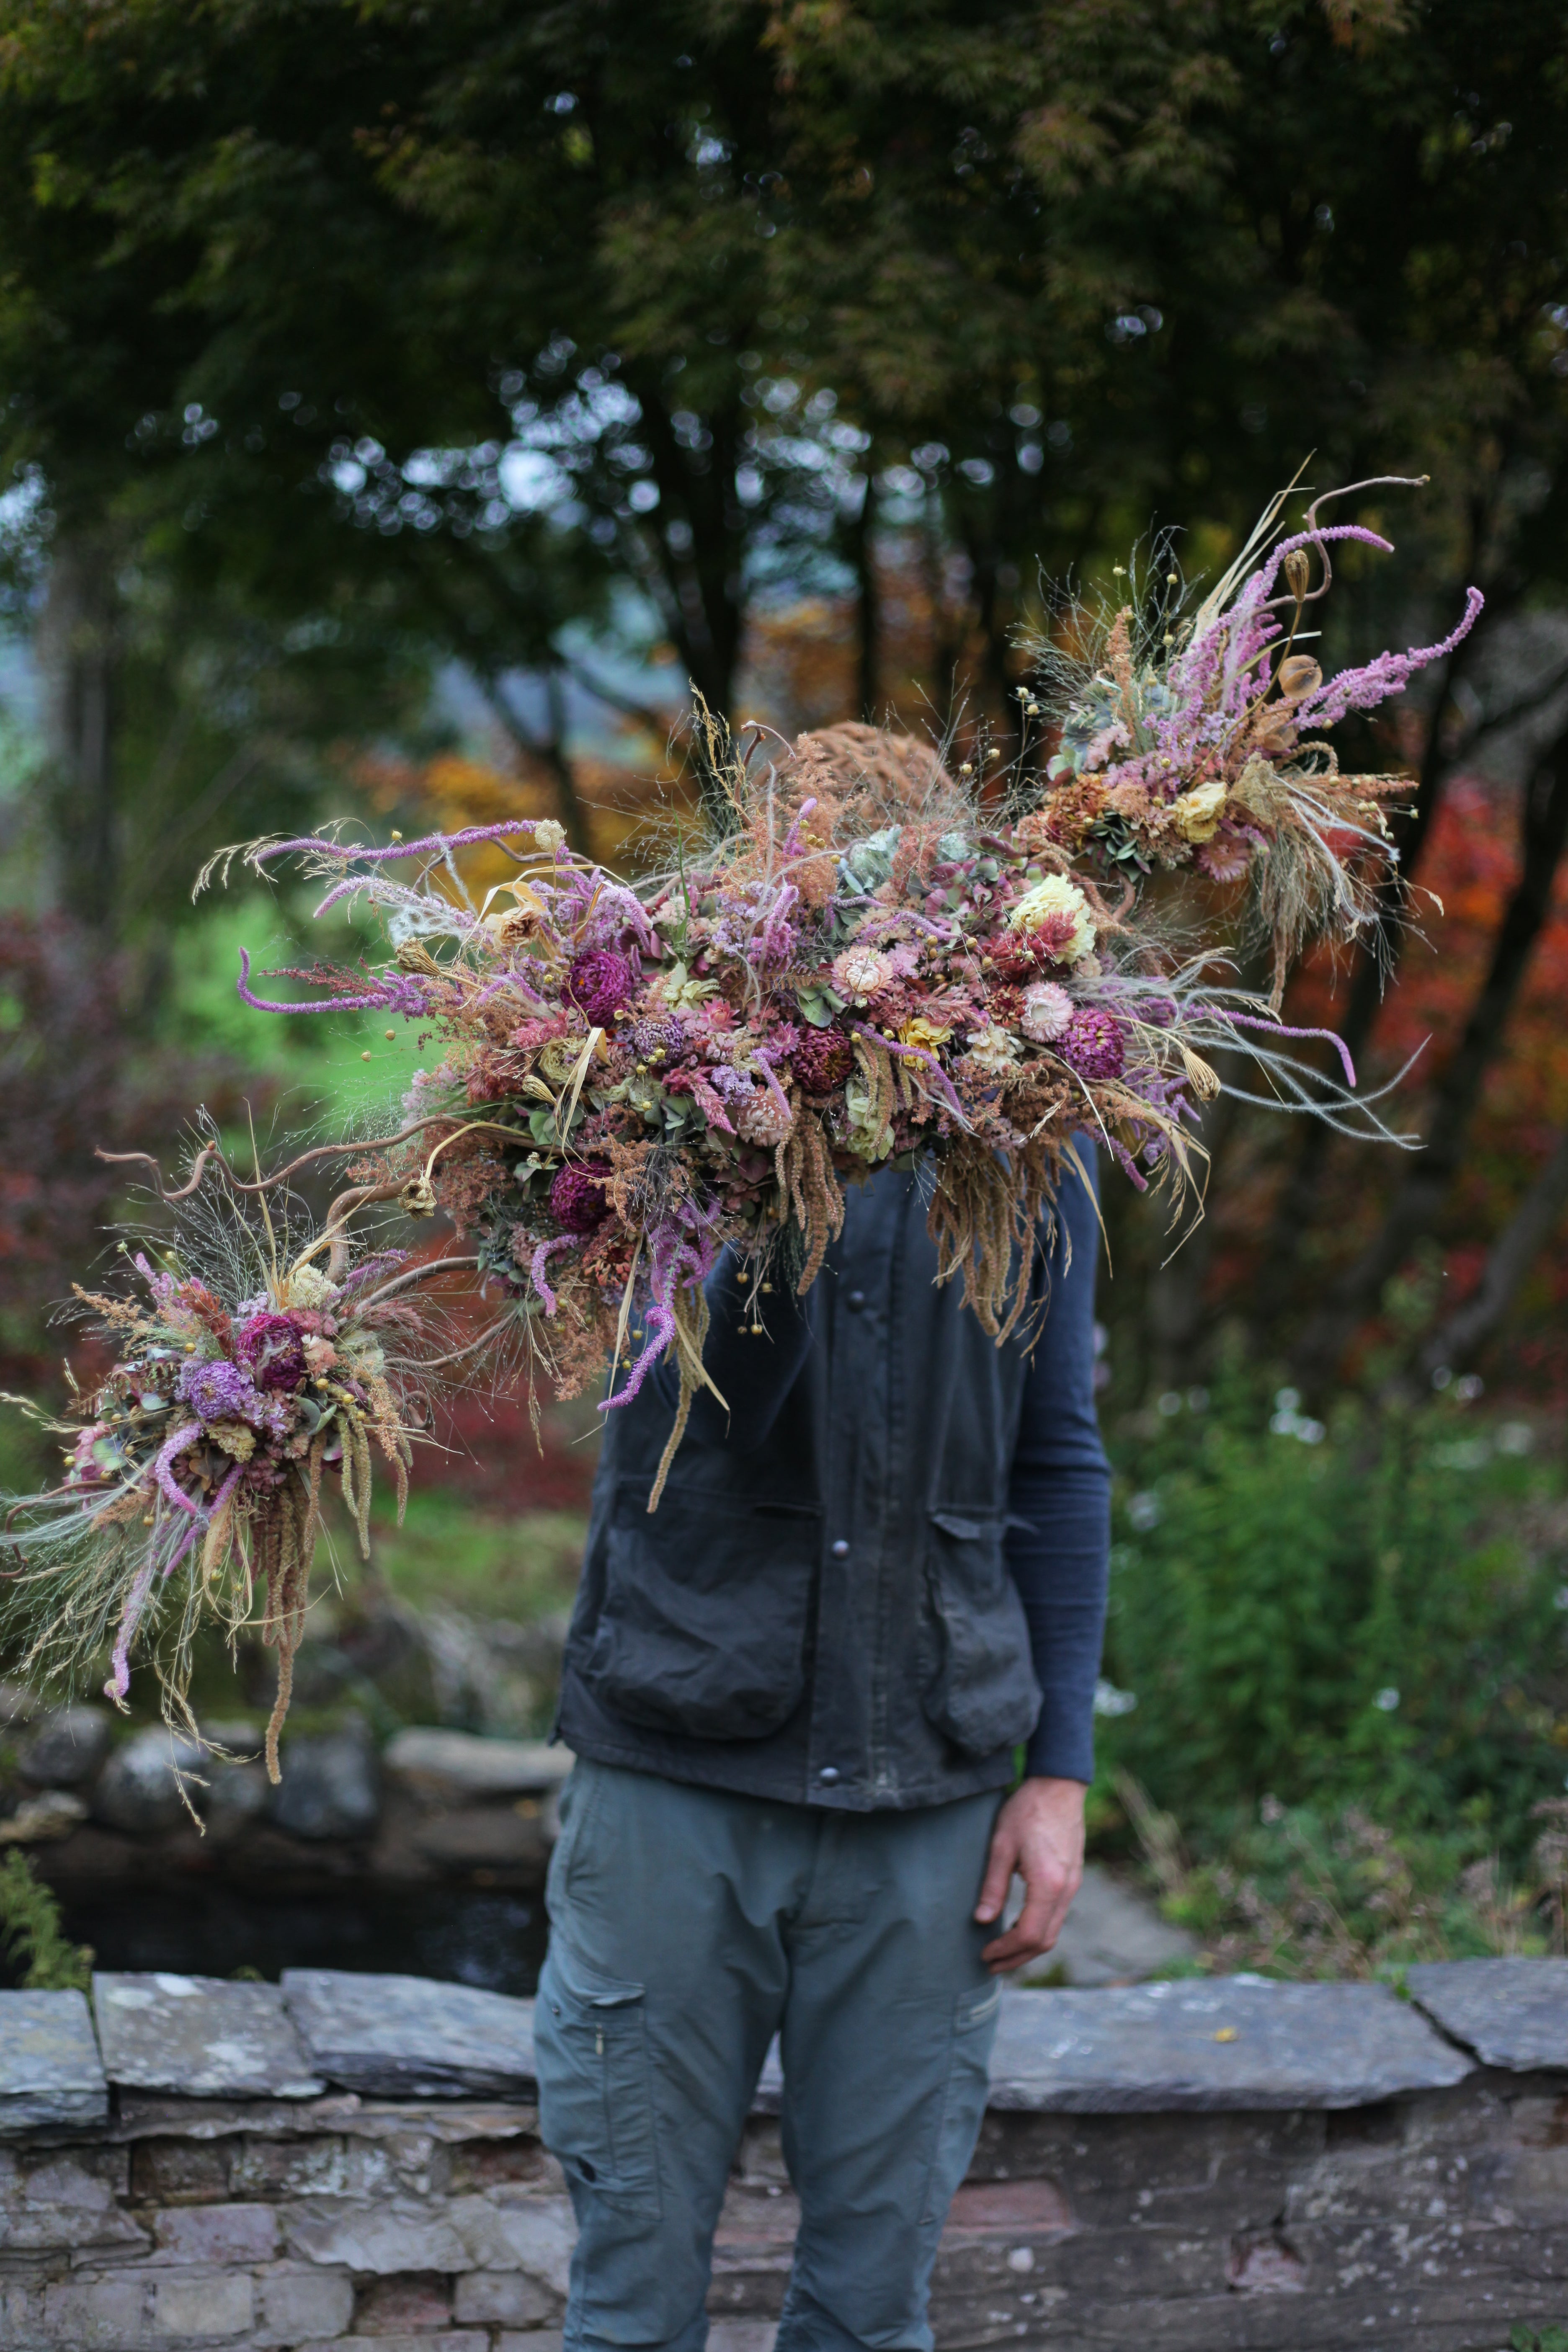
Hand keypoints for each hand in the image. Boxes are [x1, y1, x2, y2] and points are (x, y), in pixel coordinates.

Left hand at [974, 1776, 1085, 1972]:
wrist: (1059, 1786)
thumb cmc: (1027, 1810)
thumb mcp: (1001, 1845)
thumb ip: (993, 1885)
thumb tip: (981, 1920)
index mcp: (1048, 1884)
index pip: (1029, 1934)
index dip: (1006, 1950)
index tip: (985, 1953)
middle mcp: (1066, 1890)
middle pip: (1045, 1941)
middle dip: (1017, 1957)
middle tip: (991, 1963)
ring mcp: (1073, 1885)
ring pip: (1053, 1931)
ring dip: (1028, 1946)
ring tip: (1002, 1951)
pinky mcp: (1073, 1879)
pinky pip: (1057, 1915)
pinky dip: (1038, 1929)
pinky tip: (1018, 1926)